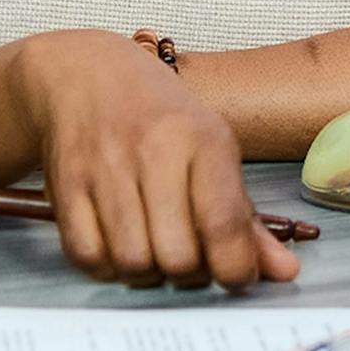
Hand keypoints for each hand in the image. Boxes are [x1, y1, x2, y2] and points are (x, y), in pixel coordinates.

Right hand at [17, 31, 296, 290]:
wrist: (86, 74)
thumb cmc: (160, 117)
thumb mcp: (214, 150)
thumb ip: (247, 219)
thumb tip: (284, 272)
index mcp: (203, 139)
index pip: (224, 225)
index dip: (236, 269)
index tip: (237, 276)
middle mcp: (154, 150)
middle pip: (178, 257)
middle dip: (190, 274)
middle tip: (192, 259)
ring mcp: (104, 167)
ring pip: (133, 263)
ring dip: (149, 273)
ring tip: (156, 250)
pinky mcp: (65, 184)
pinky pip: (88, 256)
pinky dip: (107, 266)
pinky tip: (120, 246)